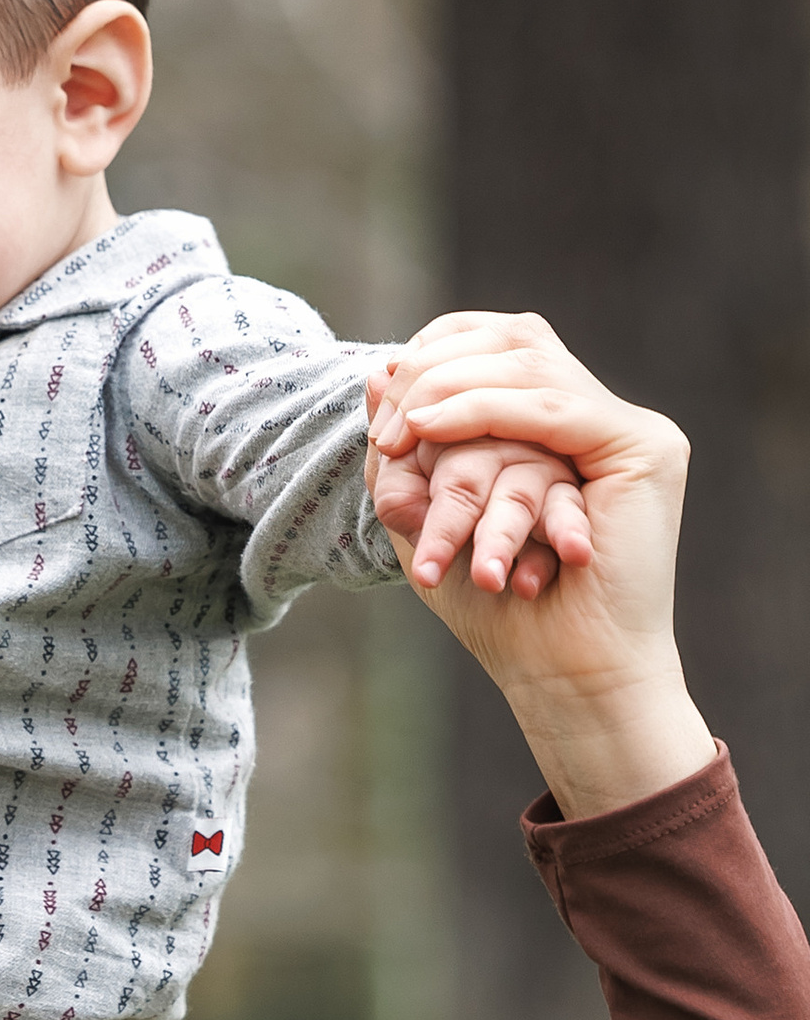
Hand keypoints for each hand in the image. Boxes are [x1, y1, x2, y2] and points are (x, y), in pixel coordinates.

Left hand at [365, 314, 715, 817]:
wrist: (560, 675)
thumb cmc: (496, 612)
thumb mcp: (425, 515)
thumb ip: (406, 447)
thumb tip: (374, 370)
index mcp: (556, 427)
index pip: (497, 344)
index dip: (434, 356)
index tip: (380, 405)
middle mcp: (596, 420)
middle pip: (513, 344)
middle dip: (433, 378)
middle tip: (383, 432)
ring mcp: (628, 430)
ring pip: (527, 377)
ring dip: (449, 405)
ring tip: (397, 438)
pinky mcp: (646, 448)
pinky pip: (553, 408)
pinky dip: (484, 413)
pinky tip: (431, 429)